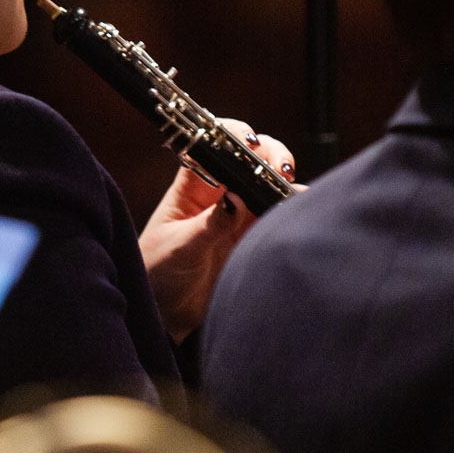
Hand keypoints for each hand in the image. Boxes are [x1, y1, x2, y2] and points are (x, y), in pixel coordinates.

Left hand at [139, 119, 295, 341]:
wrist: (162, 315)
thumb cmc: (157, 274)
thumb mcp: (181, 248)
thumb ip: (210, 224)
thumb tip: (236, 199)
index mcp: (190, 188)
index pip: (213, 147)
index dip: (233, 136)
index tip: (250, 142)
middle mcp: (216, 196)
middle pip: (247, 160)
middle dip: (268, 156)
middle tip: (280, 170)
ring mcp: (235, 216)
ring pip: (264, 185)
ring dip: (281, 181)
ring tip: (291, 188)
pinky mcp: (248, 238)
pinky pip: (272, 215)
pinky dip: (287, 208)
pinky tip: (296, 208)